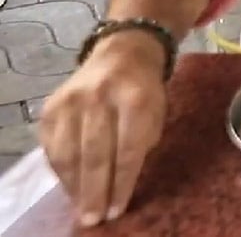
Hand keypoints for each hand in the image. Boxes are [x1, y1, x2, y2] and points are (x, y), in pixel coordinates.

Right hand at [38, 33, 167, 226]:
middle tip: (94, 219)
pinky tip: (70, 187)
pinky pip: (52, 147)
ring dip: (74, 187)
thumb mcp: (157, 112)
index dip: (122, 182)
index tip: (118, 210)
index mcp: (134, 97)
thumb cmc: (144, 91)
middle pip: (95, 153)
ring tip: (82, 208)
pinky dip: (60, 172)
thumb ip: (141, 144)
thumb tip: (119, 186)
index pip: (127, 148)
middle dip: (95, 191)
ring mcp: (71, 101)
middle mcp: (99, 97)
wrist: (122, 54)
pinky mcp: (50, 107)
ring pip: (68, 152)